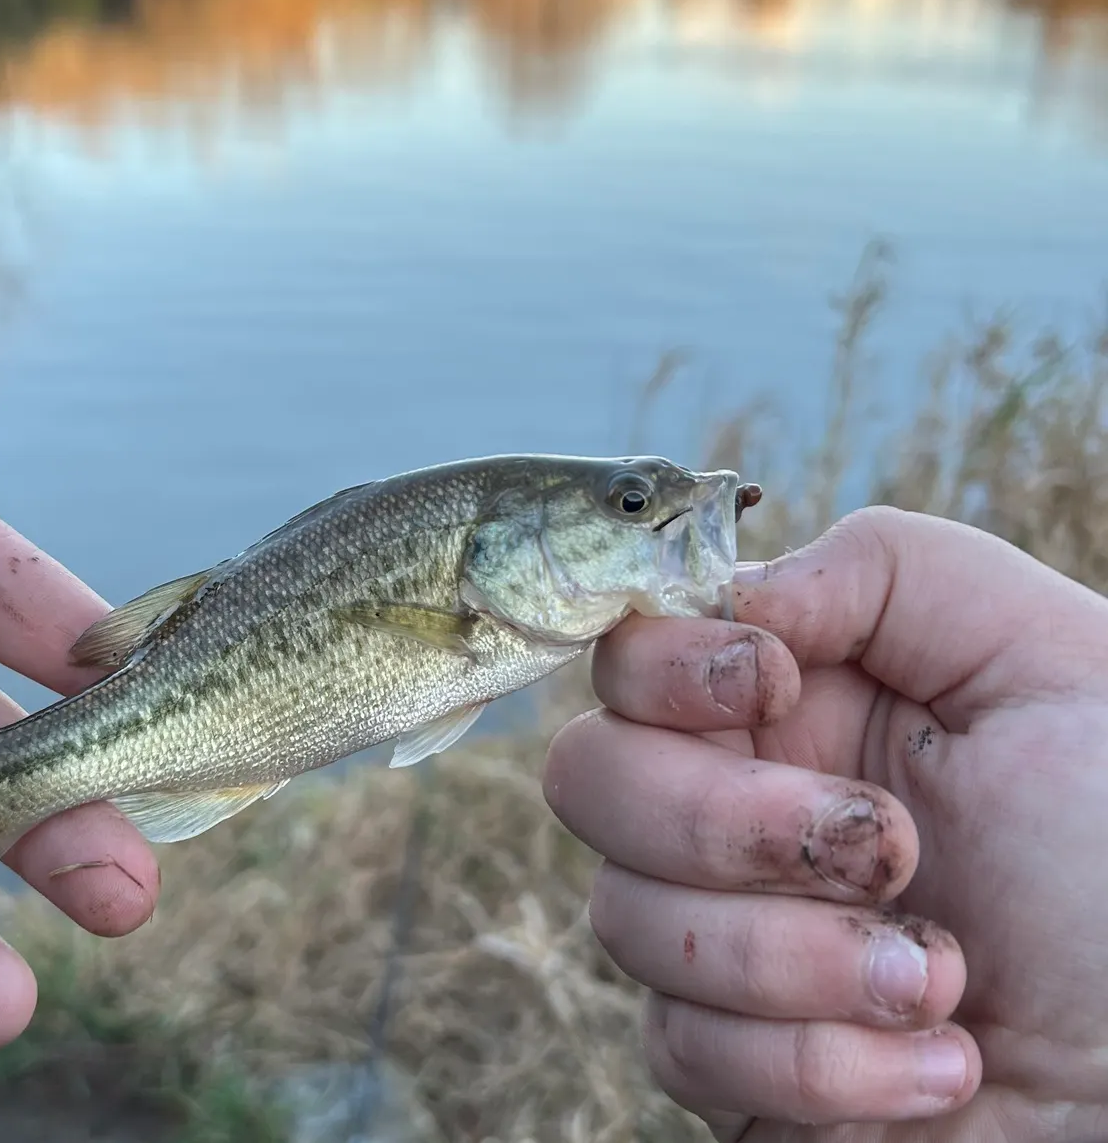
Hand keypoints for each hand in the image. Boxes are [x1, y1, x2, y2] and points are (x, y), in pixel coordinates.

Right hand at [544, 505, 1107, 1141]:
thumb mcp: (1048, 662)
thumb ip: (889, 569)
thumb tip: (739, 602)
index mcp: (798, 705)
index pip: (630, 654)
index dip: (666, 666)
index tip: (775, 683)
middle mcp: (741, 810)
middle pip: (590, 777)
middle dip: (726, 821)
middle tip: (889, 852)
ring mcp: (729, 938)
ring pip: (624, 919)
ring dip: (795, 959)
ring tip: (941, 981)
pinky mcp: (737, 1069)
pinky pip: (681, 1052)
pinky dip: (818, 1067)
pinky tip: (940, 1067)